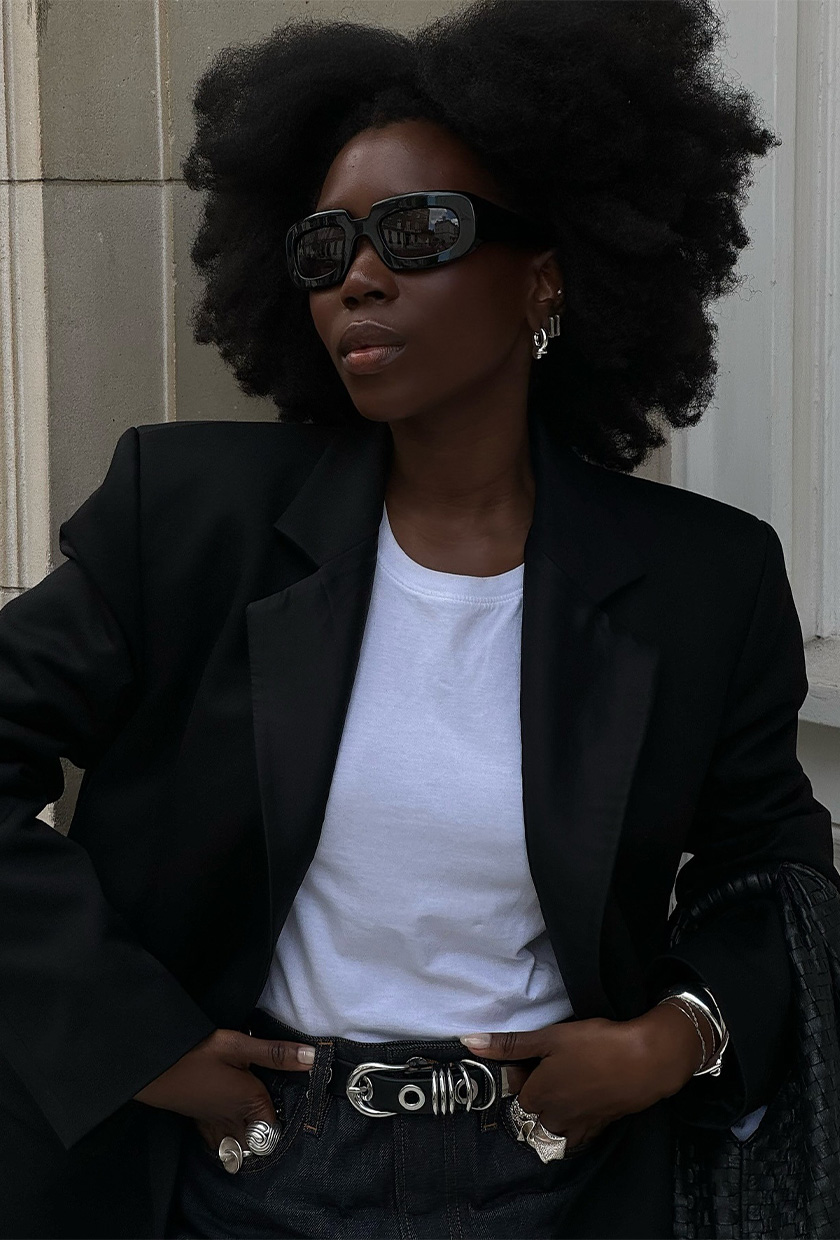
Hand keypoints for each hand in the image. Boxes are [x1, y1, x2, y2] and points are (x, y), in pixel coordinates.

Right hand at [132, 1028, 315, 1155]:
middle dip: (266, 1136)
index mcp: (249, 1101)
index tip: (292, 1105)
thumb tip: (313, 1058)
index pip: (275, 1125)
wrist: (152, 1066)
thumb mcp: (239, 1046)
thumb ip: (275, 1054)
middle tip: (275, 1119)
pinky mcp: (197, 1122)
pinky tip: (229, 1127)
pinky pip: (218, 1142)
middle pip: (257, 1141)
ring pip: (238, 1145)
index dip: (285, 1117)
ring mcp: (213, 1123)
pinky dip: (227, 1140)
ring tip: (255, 1126)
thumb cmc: (196, 1053)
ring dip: (248, 1140)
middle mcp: (233, 1119)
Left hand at [459, 1013, 694, 1149]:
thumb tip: (468, 1043)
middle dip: (533, 1101)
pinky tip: (580, 1109)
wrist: (646, 1062)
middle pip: (532, 1117)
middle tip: (548, 1074)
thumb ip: (509, 1044)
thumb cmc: (594, 1045)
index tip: (532, 1061)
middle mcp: (554, 1118)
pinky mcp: (600, 1129)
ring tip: (561, 1093)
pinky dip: (571, 1130)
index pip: (515, 1095)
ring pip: (552, 1133)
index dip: (520, 1077)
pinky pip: (576, 1139)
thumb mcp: (549, 1038)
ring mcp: (578, 1127)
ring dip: (550, 1119)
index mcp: (538, 1095)